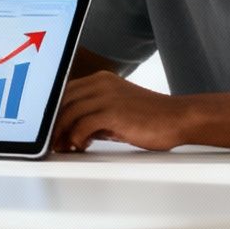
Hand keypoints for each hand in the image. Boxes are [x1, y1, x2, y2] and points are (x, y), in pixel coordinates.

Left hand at [51, 71, 185, 152]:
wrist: (179, 118)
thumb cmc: (151, 118)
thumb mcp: (117, 110)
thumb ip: (95, 115)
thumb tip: (72, 131)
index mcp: (101, 80)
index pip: (66, 92)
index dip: (55, 112)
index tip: (51, 129)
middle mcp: (101, 84)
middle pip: (63, 101)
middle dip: (54, 124)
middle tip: (54, 143)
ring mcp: (107, 96)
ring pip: (69, 113)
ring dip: (63, 134)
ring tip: (66, 148)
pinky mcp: (113, 112)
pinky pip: (82, 125)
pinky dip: (76, 138)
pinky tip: (81, 146)